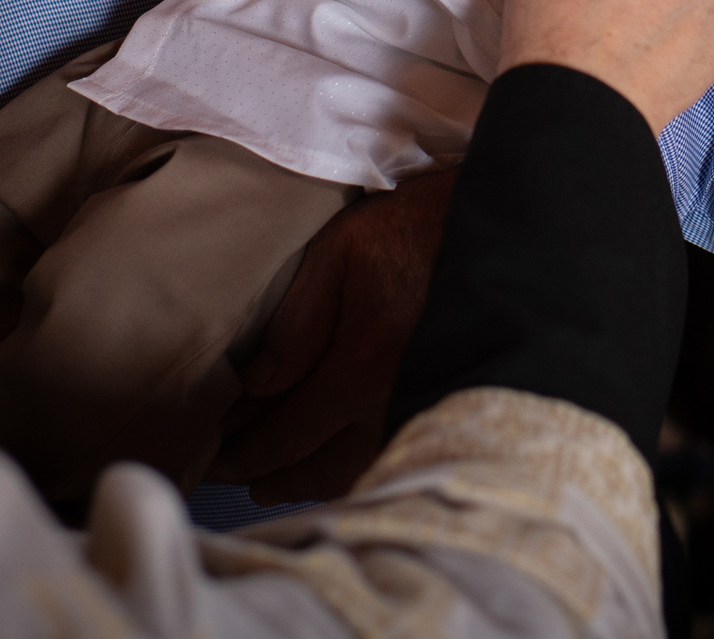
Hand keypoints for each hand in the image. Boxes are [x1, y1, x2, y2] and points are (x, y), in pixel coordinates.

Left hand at [211, 167, 456, 501]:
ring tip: (268, 479)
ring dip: (304, 483)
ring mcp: (422, 419)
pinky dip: (349, 475)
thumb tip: (258, 384)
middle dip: (262, 475)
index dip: (238, 454)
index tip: (206, 455)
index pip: (283, 437)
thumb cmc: (421, 231)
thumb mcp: (345, 251)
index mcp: (360, 370)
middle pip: (314, 470)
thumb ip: (297, 320)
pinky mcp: (443, 413)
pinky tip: (328, 468)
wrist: (508, 233)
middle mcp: (392, 411)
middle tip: (222, 472)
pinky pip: (387, 463)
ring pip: (352, 476)